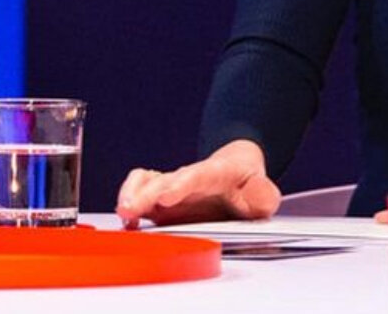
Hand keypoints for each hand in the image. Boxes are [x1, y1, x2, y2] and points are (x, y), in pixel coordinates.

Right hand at [115, 139, 281, 227]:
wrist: (235, 168)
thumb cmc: (246, 181)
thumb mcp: (262, 189)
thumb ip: (263, 195)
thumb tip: (256, 198)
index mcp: (214, 173)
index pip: (198, 175)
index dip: (181, 185)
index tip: (167, 197)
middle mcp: (188, 177)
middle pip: (164, 180)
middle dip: (146, 194)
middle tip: (130, 210)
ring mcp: (172, 185)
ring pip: (146, 180)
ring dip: (132, 194)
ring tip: (124, 214)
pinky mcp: (160, 197)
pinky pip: (139, 189)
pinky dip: (128, 199)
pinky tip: (126, 219)